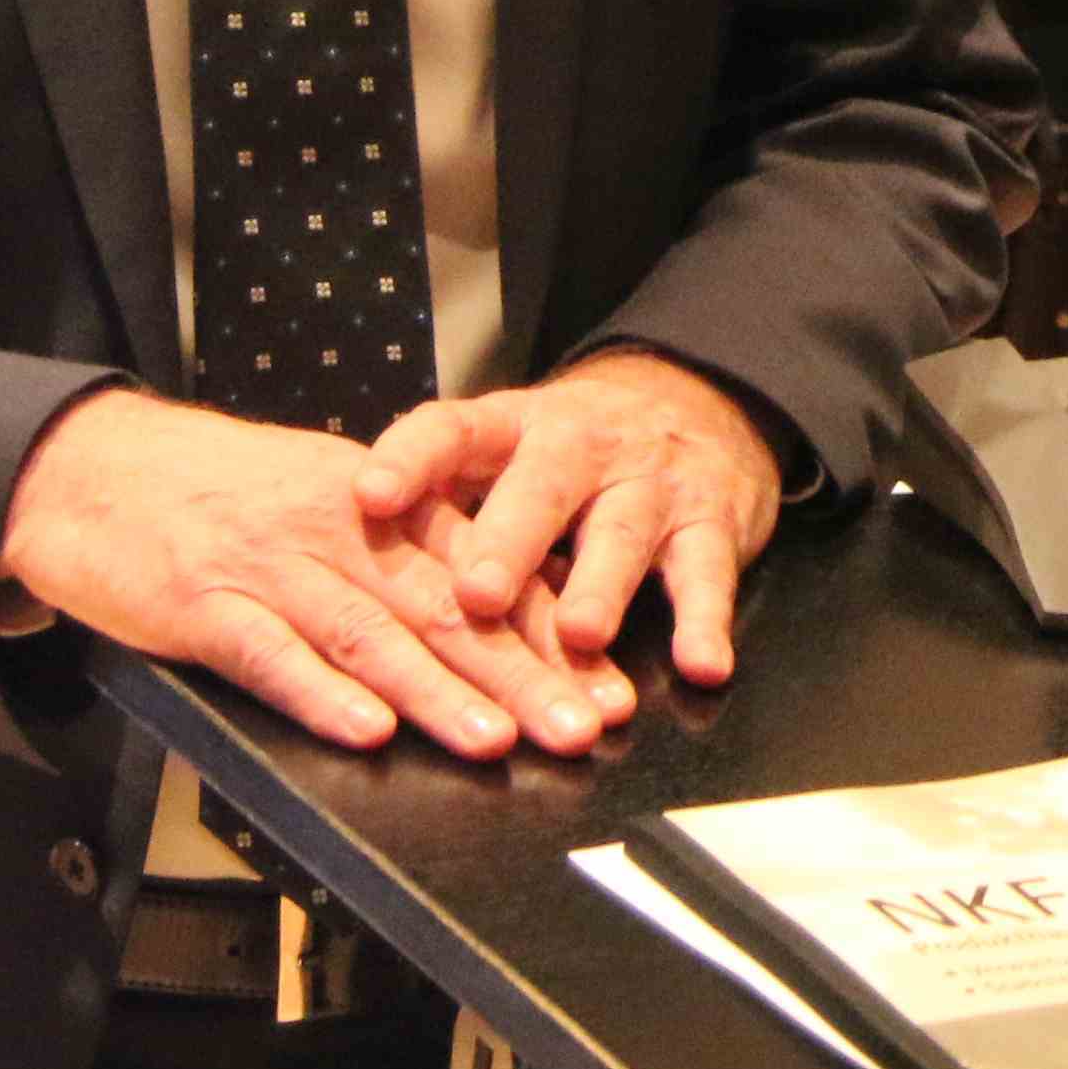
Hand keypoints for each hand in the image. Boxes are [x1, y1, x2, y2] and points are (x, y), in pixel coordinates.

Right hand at [0, 385, 634, 761]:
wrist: (96, 467)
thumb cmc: (227, 494)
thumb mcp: (335, 499)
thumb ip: (412, 551)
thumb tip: (509, 616)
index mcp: (382, 505)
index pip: (485, 573)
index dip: (552, 634)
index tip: (611, 687)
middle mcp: (341, 530)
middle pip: (445, 608)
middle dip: (522, 674)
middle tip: (584, 727)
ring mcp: (271, 567)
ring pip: (370, 634)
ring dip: (439, 694)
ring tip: (498, 740)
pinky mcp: (204, 604)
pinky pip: (270, 653)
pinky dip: (319, 694)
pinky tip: (366, 731)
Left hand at [352, 350, 794, 684]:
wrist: (701, 402)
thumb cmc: (576, 453)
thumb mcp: (508, 454)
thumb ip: (447, 503)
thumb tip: (355, 565)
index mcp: (515, 428)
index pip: (453, 430)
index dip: (411, 461)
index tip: (369, 496)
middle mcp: (581, 446)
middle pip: (540, 486)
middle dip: (508, 542)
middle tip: (474, 596)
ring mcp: (650, 483)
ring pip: (622, 531)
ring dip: (601, 587)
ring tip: (580, 637)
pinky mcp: (712, 522)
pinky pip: (709, 573)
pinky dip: (705, 622)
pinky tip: (701, 666)